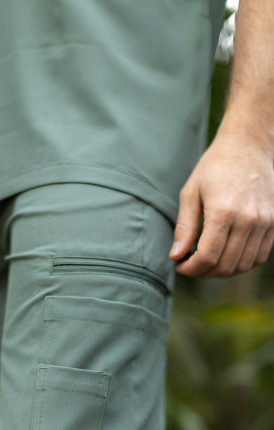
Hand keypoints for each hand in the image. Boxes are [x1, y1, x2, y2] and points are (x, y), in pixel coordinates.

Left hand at [169, 132, 273, 276]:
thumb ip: (185, 228)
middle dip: (204, 273)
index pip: (208, 257)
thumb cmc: (215, 167)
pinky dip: (241, 264)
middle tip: (191, 266)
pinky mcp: (273, 223)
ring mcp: (264, 223)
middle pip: (226, 266)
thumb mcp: (191, 193)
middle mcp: (248, 220)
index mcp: (224, 211)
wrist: (249, 146)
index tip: (180, 266)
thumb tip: (176, 256)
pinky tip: (226, 256)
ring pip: (243, 265)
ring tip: (207, 262)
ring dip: (222, 271)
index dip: (191, 269)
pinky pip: (259, 257)